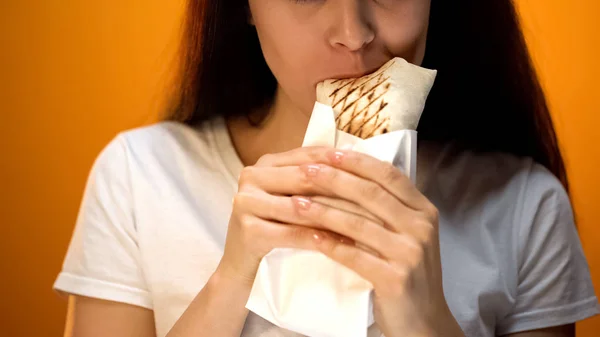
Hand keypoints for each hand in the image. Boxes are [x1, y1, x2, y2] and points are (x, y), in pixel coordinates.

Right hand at [217, 147, 363, 286]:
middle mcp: (251, 176)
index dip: (345, 162)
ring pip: (302, 206)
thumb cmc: (276, 231)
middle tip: (379, 198)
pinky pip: (293, 233)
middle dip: (345, 188)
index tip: (377, 173)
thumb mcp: (294, 199)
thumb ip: (316, 179)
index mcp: (266, 163)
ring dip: (337, 214)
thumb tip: (365, 161)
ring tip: (369, 223)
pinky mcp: (247, 230)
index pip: (311, 154)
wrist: (243, 270)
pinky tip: (345, 245)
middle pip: (307, 177)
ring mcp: (246, 202)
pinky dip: (321, 238)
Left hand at [286, 149, 464, 336]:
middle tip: (303, 170)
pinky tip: (309, 237)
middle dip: (333, 179)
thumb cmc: (407, 273)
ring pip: (358, 223)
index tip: (327, 153)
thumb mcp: (407, 235)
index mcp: (424, 211)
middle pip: (370, 194)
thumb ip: (388, 208)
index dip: (357, 162)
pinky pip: (354, 256)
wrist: (424, 320)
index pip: (388, 175)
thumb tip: (348, 175)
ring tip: (295, 203)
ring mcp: (410, 253)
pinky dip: (330, 245)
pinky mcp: (395, 278)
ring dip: (322, 210)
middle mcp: (421, 227)